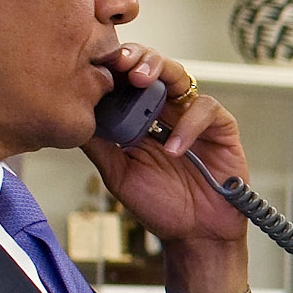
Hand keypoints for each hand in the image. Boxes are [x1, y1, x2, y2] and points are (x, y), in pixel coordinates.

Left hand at [84, 44, 250, 292]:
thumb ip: (99, 143)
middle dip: (136, 57)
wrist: (193, 235)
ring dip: (160, 71)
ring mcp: (194, 117)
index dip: (114, 66)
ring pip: (180, 76)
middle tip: (121, 63)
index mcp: (140, 116)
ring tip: (141, 81)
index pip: (126, 78)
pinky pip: (206, 109)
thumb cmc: (158, 205)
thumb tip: (71, 115)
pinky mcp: (221, 128)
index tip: (95, 64)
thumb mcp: (117, 173)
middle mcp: (167, 110)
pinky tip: (172, 147)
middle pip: (153, 66)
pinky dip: (188, 124)